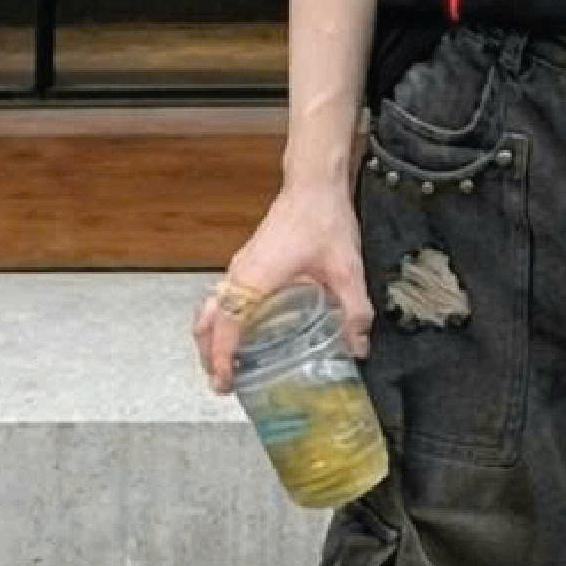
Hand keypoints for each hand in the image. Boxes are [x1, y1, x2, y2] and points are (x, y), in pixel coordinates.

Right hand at [192, 183, 373, 396]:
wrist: (313, 183)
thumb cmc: (324, 220)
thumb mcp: (347, 270)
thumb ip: (354, 311)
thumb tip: (359, 347)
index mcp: (254, 280)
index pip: (225, 328)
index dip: (220, 359)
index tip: (225, 383)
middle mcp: (238, 274)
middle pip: (206, 322)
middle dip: (208, 356)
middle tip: (224, 383)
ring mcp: (239, 265)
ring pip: (210, 309)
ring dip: (212, 338)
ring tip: (229, 363)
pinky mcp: (247, 260)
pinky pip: (222, 296)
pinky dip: (222, 320)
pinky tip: (246, 331)